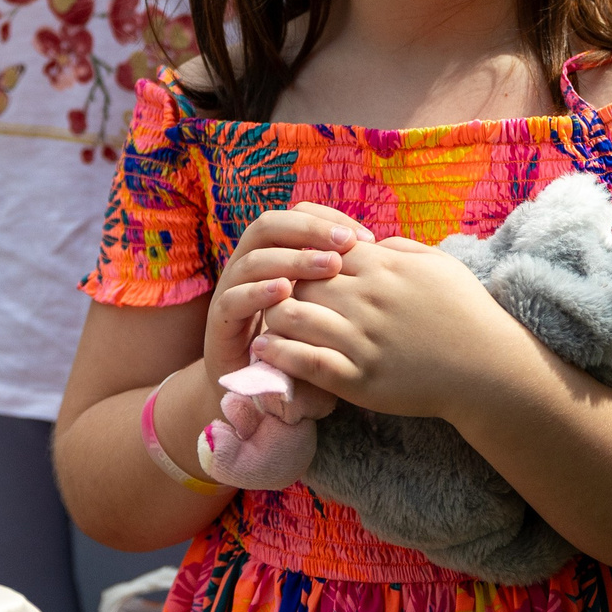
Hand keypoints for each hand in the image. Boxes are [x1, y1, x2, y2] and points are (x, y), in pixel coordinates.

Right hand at [204, 203, 371, 402]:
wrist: (256, 396)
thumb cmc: (305, 348)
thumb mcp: (330, 313)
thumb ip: (349, 285)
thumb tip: (392, 256)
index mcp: (276, 253)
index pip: (298, 215)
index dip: (329, 219)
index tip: (366, 238)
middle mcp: (250, 264)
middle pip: (271, 225)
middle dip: (309, 229)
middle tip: (345, 243)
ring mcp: (231, 291)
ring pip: (254, 257)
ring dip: (292, 258)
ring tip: (328, 266)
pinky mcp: (220, 323)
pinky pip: (234, 298)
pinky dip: (258, 291)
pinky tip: (285, 292)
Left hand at [254, 236, 524, 418]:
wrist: (488, 369)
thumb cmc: (466, 312)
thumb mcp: (438, 263)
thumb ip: (399, 248)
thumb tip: (368, 242)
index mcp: (384, 268)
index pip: (321, 249)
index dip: (301, 255)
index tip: (294, 266)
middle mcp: (368, 300)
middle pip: (300, 280)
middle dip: (281, 285)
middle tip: (270, 294)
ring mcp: (363, 341)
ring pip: (294, 317)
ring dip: (274, 317)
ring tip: (264, 320)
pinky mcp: (360, 379)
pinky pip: (306, 362)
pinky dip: (280, 353)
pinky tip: (266, 348)